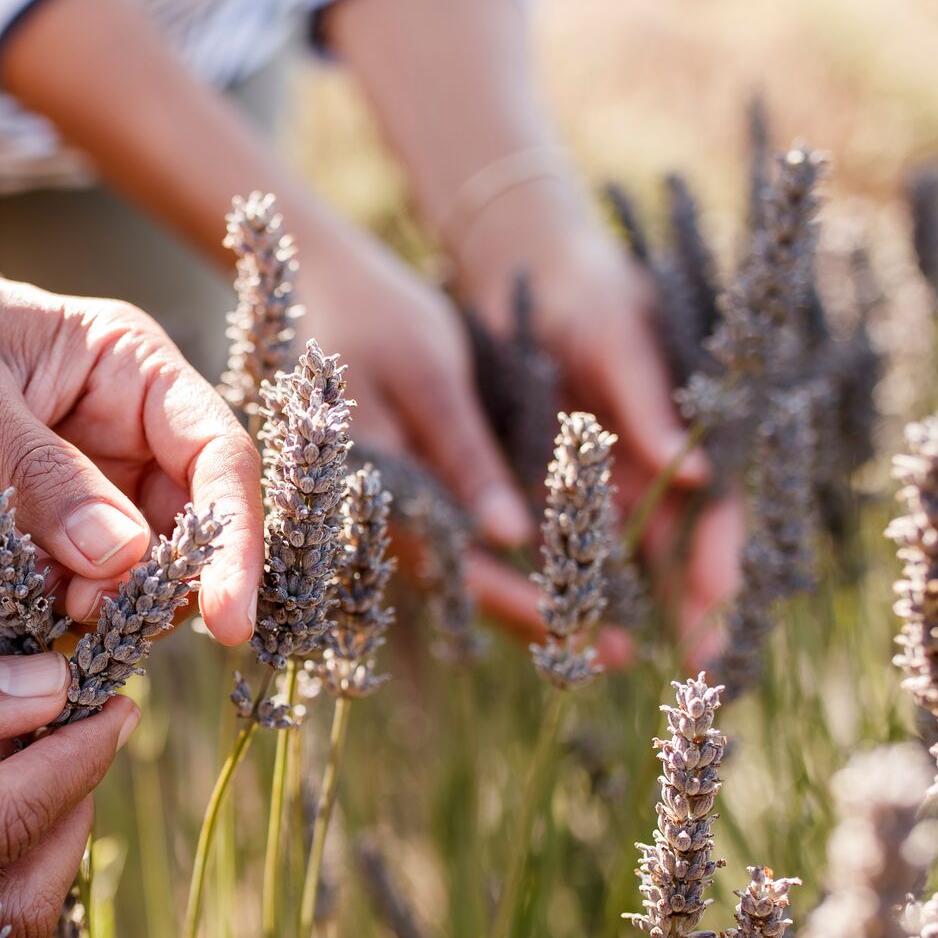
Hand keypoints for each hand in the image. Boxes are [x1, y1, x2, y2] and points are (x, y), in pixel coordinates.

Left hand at [0, 235, 262, 639]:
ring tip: (45, 611)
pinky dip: (27, 624)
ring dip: (90, 613)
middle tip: (103, 620)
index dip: (231, 540)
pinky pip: (38, 601)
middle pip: (175, 534)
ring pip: (112, 581)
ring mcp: (54, 494)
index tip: (226, 619)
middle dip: (155, 590)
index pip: (214, 459)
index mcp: (125, 372)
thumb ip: (42, 474)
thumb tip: (125, 557)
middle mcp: (106, 436)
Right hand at [289, 221, 628, 657]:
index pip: (456, 568)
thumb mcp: (428, 374)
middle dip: (537, 619)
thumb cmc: (376, 314)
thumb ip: (464, 455)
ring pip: (461, 572)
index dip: (523, 604)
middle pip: (461, 586)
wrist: (319, 282)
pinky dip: (503, 561)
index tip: (591, 637)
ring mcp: (385, 509)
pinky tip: (555, 574)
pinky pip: (454, 541)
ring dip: (526, 599)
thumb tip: (510, 538)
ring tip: (600, 631)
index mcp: (374, 490)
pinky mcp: (399, 490)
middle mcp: (373, 517)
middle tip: (617, 655)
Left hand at [455, 186, 734, 662]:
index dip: (722, 560)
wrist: (525, 269)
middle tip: (695, 669)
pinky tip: (552, 621)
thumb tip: (696, 475)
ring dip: (623, 610)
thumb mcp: (623, 337)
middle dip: (689, 610)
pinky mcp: (542, 484)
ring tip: (616, 661)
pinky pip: (554, 542)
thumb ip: (652, 401)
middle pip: (674, 552)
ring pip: (618, 561)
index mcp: (682, 433)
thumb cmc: (589, 291)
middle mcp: (645, 468)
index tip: (721, 607)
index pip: (716, 510)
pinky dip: (557, 580)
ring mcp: (597, 481)